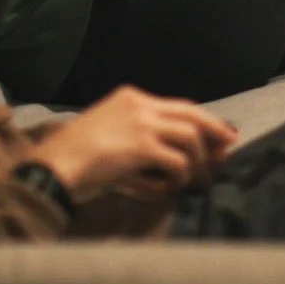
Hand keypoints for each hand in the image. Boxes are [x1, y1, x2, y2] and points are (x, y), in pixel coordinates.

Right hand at [26, 86, 239, 201]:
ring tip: (200, 179)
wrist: (55, 165)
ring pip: (190, 137)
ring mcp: (142, 123)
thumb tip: (173, 160)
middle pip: (192, 113)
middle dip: (215, 131)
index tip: (219, 134)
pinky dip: (182, 175)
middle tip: (229, 148)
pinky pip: (177, 161)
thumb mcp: (108, 134)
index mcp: (130, 97)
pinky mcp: (142, 146)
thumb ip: (139, 139)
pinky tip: (176, 186)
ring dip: (199, 160)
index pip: (178, 105)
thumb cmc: (75, 156)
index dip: (202, 120)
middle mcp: (140, 104)